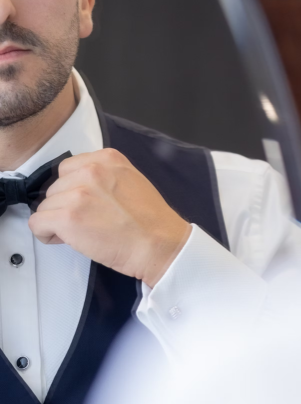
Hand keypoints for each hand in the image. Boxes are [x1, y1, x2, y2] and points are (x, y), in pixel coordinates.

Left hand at [29, 149, 191, 286]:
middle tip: (87, 222)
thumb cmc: (151, 222)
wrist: (160, 245)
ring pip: (45, 207)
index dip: (73, 190)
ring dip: (57, 222)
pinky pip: (37, 223)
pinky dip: (46, 234)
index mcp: (107, 158)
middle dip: (65, 206)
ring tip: (83, 233)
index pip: (68, 169)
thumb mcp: (131, 181)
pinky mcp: (68, 217)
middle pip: (55, 188)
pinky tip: (66, 240)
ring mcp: (78, 193)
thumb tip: (79, 188)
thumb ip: (105, 177)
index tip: (85, 205)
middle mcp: (91, 170)